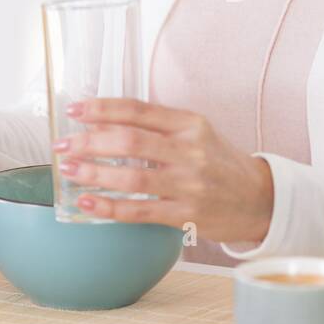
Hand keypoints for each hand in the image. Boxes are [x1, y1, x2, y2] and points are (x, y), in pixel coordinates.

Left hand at [53, 99, 273, 244]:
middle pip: (130, 141)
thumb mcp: (198, 133)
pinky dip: (110, 208)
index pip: (139, 110)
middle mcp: (190, 151)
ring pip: (132, 177)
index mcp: (190, 124)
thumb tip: (104, 123)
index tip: (75, 110)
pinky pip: (140, 211)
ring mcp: (189, 184)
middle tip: (63, 144)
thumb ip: (159, 126)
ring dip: (94, 173)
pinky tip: (88, 203)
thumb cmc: (220, 163)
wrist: (260, 199)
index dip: (103, 108)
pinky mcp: (187, 214)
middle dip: (89, 142)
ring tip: (69, 170)